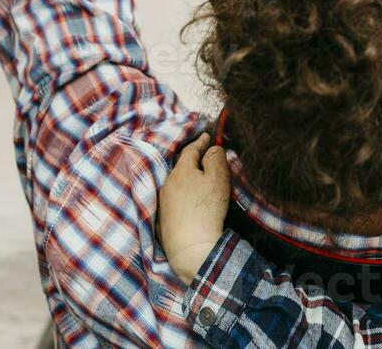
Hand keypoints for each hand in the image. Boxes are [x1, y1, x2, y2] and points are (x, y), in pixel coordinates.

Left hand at [159, 134, 230, 285]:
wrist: (191, 246)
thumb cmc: (207, 208)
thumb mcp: (218, 177)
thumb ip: (216, 158)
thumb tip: (212, 148)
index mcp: (181, 170)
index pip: (191, 150)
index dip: (201, 141)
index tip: (207, 135)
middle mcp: (168, 183)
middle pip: (182, 166)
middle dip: (194, 161)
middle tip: (206, 158)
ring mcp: (163, 202)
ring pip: (177, 183)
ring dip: (188, 179)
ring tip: (200, 181)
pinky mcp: (163, 219)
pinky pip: (175, 200)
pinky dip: (183, 195)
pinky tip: (191, 202)